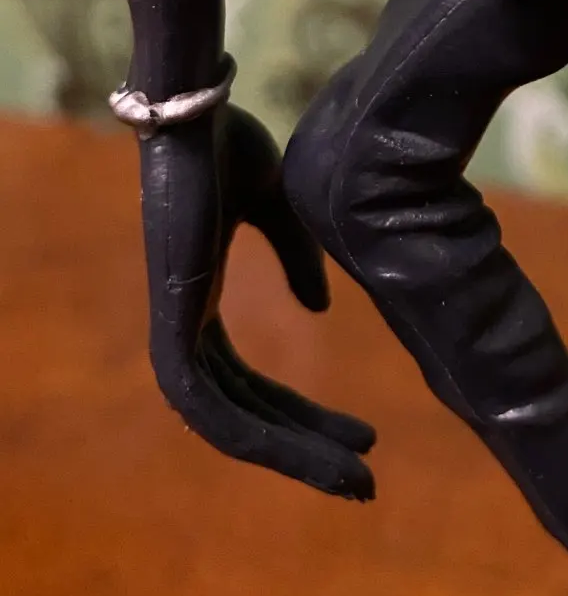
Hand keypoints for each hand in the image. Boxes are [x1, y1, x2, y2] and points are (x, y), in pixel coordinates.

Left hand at [140, 103, 375, 498]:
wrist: (195, 115)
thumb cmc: (225, 145)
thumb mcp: (278, 206)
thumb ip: (295, 257)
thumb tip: (318, 308)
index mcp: (201, 304)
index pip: (251, 384)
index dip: (305, 416)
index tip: (363, 436)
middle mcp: (185, 328)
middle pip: (245, 415)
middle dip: (306, 450)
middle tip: (365, 481)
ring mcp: (174, 332)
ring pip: (229, 428)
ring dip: (293, 459)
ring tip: (355, 481)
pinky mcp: (174, 328)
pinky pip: (211, 409)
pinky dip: (260, 439)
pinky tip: (308, 455)